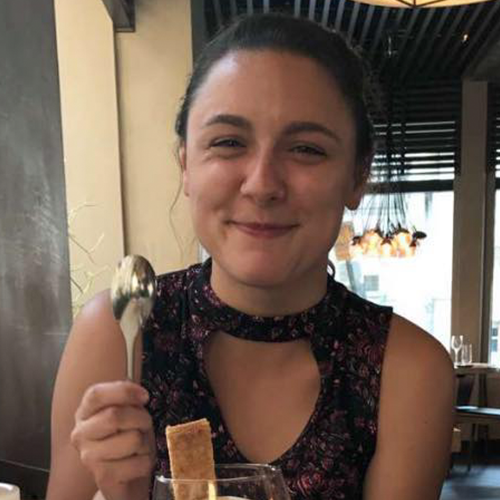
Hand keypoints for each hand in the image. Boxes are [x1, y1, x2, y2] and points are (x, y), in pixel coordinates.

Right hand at [71, 381, 155, 499]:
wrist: (124, 475)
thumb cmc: (127, 437)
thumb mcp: (129, 412)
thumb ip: (129, 400)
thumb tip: (140, 395)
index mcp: (85, 412)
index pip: (96, 394)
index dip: (124, 391)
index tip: (144, 397)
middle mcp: (80, 434)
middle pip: (114, 415)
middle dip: (141, 419)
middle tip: (144, 425)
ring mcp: (89, 457)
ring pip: (132, 439)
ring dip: (145, 442)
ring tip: (138, 446)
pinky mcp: (103, 477)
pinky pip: (140, 462)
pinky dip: (146, 461)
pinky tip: (136, 463)